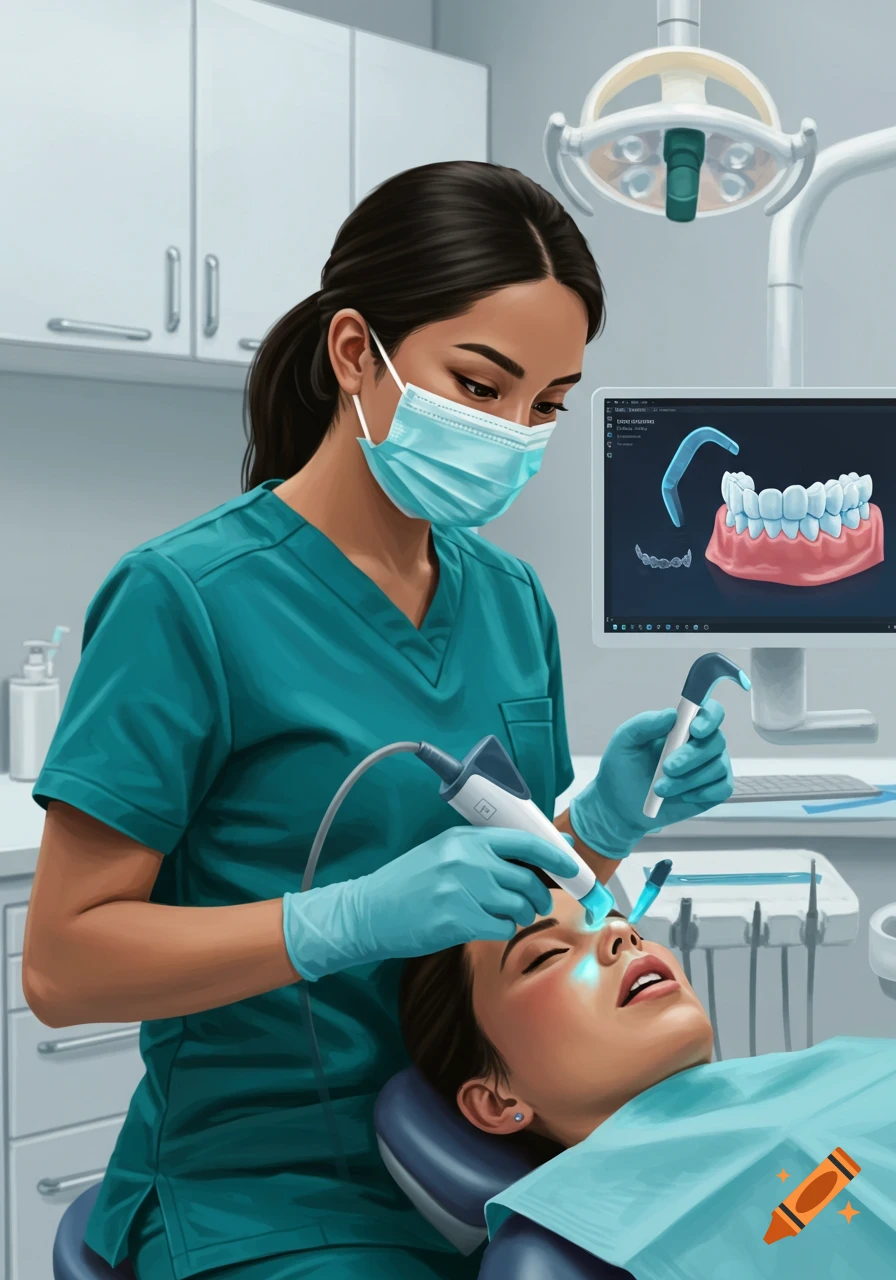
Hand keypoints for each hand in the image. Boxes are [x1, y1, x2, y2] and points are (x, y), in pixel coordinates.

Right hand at [282, 825, 578, 980]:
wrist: (368, 911)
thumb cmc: (407, 883)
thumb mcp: (443, 853)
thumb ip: (485, 852)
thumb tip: (536, 855)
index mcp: (465, 838)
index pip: (525, 842)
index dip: (556, 855)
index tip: (573, 865)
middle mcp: (467, 860)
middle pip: (528, 879)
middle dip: (539, 895)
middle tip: (536, 903)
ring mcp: (463, 891)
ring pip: (518, 905)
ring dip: (519, 914)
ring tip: (501, 914)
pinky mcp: (458, 921)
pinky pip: (501, 927)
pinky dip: (499, 929)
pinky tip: (482, 925)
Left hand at [569, 699, 732, 857]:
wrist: (621, 805)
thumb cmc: (623, 768)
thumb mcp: (625, 741)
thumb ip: (645, 723)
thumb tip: (672, 714)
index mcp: (683, 726)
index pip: (711, 712)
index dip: (709, 717)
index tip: (694, 730)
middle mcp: (701, 744)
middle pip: (717, 741)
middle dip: (692, 756)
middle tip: (667, 768)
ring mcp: (710, 767)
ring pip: (718, 767)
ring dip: (689, 779)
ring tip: (660, 789)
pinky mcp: (713, 791)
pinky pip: (722, 789)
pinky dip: (702, 792)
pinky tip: (682, 796)